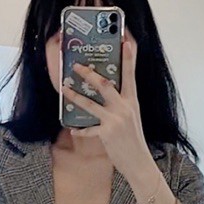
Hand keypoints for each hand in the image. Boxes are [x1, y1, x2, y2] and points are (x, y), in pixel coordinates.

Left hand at [62, 34, 150, 179]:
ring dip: (75, 96)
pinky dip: (81, 130)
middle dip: (89, 74)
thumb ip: (122, 104)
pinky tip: (73, 129)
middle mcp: (124, 108)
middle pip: (105, 85)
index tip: (127, 42)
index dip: (129, 59)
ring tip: (64, 89)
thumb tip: (110, 93)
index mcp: (132, 102)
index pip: (130, 76)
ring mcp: (115, 120)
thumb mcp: (132, 118)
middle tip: (76, 66)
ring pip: (91, 104)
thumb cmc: (134, 139)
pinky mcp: (106, 134)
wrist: (139, 162)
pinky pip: (89, 129)